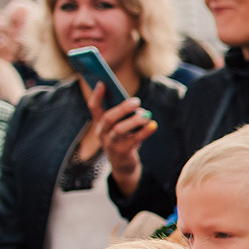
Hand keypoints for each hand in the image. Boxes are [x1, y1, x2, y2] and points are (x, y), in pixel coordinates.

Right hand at [83, 81, 156, 196]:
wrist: (123, 165)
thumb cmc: (123, 139)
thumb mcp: (121, 126)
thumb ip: (124, 115)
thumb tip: (136, 105)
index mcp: (99, 124)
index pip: (94, 108)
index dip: (97, 95)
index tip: (102, 83)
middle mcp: (102, 133)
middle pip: (108, 118)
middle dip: (122, 108)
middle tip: (137, 101)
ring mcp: (110, 144)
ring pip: (119, 130)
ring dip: (134, 121)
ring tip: (146, 114)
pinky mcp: (122, 152)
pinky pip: (134, 140)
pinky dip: (145, 132)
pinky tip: (153, 125)